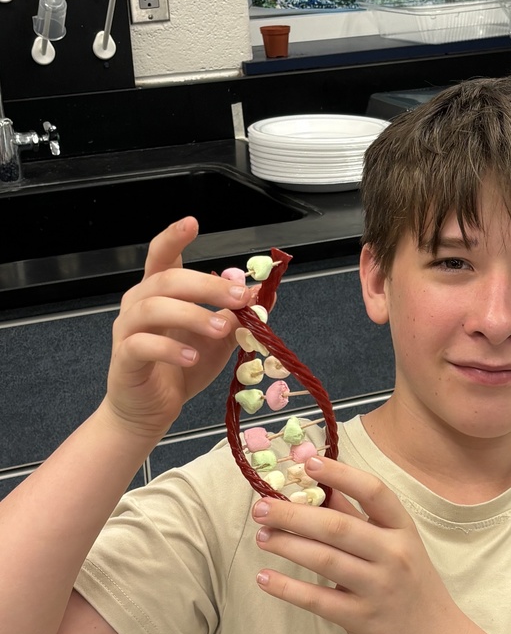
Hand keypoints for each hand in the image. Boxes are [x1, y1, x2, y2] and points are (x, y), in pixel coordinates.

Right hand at [105, 217, 250, 438]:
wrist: (149, 410)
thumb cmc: (180, 369)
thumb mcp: (217, 340)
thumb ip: (235, 316)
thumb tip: (261, 293)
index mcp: (159, 292)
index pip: (162, 256)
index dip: (174, 236)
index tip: (192, 223)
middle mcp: (139, 304)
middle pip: (167, 280)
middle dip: (207, 285)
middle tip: (239, 297)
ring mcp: (128, 330)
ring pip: (153, 307)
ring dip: (193, 314)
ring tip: (221, 329)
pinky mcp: (125, 359)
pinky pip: (143, 345)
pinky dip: (170, 349)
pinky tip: (191, 356)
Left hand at [252, 456, 471, 633]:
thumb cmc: (410, 583)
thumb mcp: (395, 544)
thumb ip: (358, 518)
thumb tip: (320, 486)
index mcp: (402, 529)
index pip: (374, 492)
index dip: (341, 474)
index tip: (307, 462)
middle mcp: (393, 554)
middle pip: (337, 527)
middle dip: (294, 514)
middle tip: (261, 507)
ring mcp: (378, 588)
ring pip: (324, 560)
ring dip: (287, 545)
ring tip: (261, 536)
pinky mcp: (361, 618)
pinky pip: (318, 600)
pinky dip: (288, 588)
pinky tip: (265, 578)